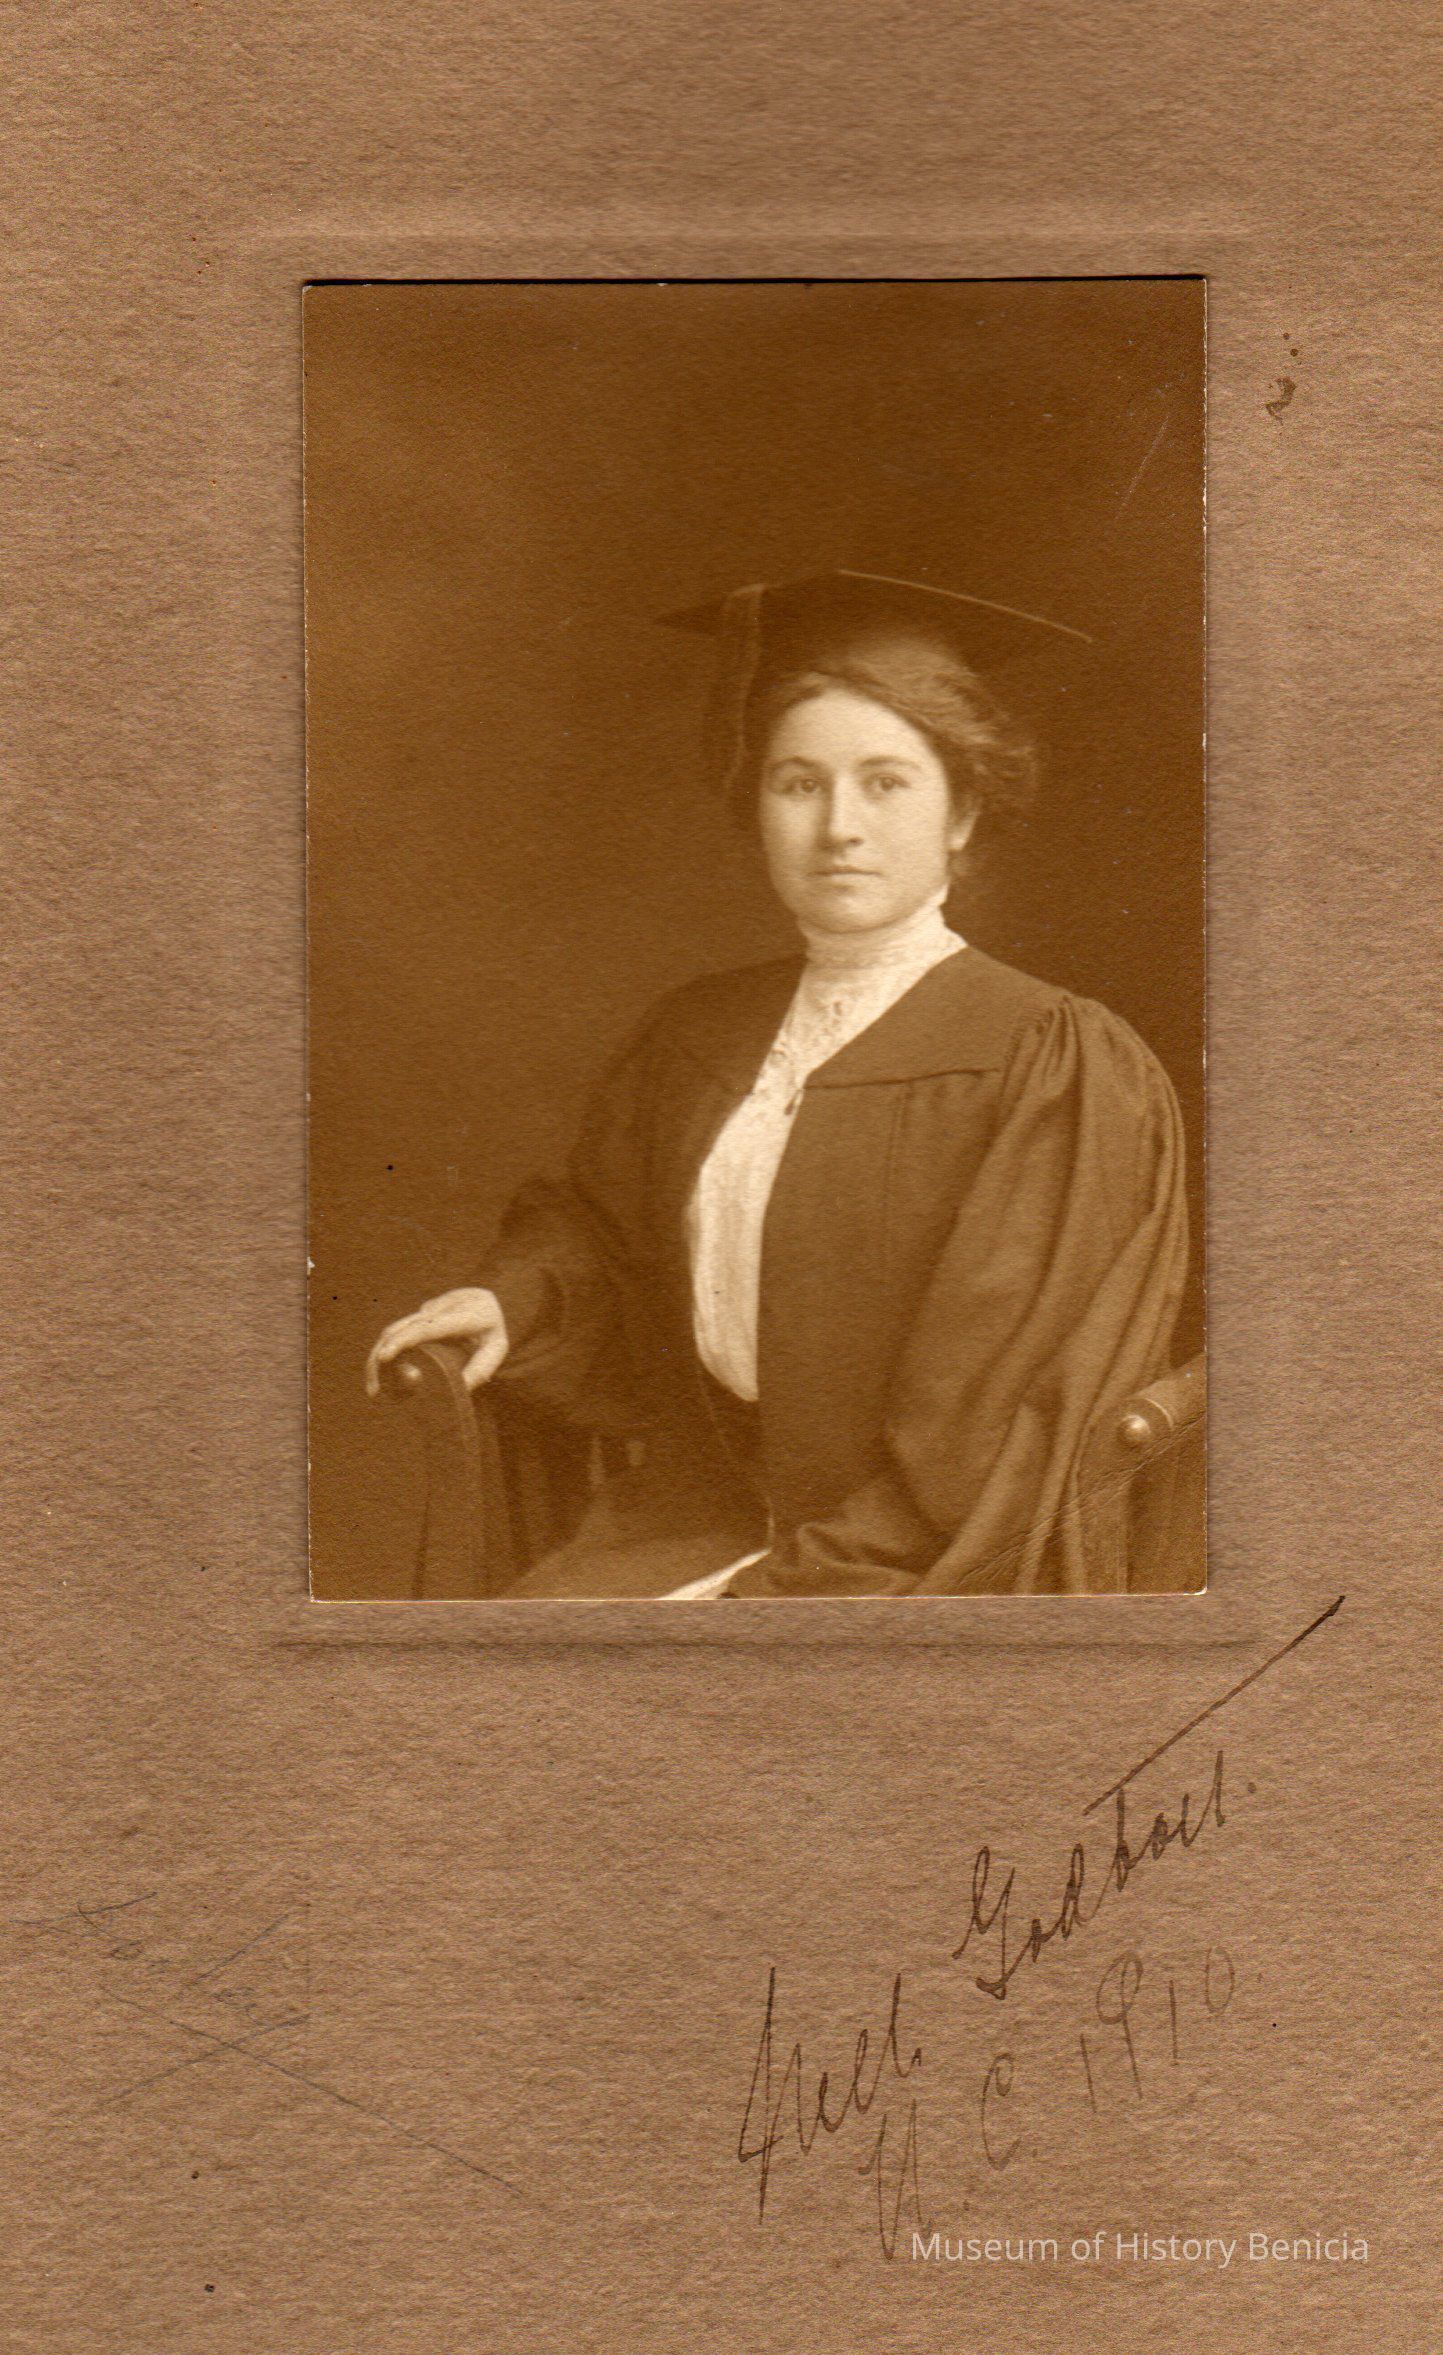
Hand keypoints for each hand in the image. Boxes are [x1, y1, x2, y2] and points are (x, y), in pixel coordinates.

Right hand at [365, 1287, 509, 1396]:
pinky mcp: (420, 1312)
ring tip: (374, 1388)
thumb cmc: (492, 1333)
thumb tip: (458, 1390)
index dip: (404, 1340)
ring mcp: (431, 1305)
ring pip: (397, 1326)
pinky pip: (398, 1330)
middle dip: (383, 1354)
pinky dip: (387, 1350)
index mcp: (469, 1313)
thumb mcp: (496, 1350)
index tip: (384, 1357)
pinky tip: (381, 1373)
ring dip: (379, 1354)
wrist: (488, 1303)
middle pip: (406, 1327)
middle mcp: (446, 1305)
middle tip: (374, 1389)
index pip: (430, 1326)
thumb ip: (479, 1369)